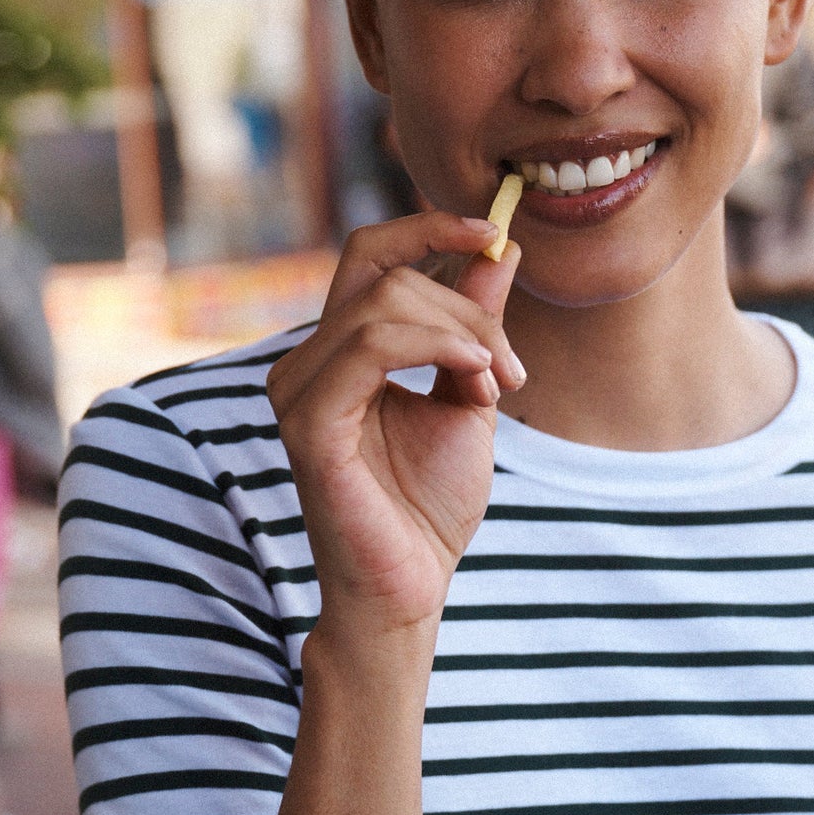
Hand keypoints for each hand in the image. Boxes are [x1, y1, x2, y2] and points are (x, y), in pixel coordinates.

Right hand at [267, 212, 525, 641]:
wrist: (410, 587)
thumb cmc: (429, 508)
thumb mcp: (469, 397)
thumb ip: (476, 325)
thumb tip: (500, 249)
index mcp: (339, 352)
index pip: (372, 254)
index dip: (430, 227)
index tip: (496, 229)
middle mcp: (307, 363)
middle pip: (389, 274)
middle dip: (470, 307)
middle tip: (513, 368)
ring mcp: (299, 391)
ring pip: (383, 303)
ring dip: (463, 332)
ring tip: (500, 383)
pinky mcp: (309, 424)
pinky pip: (368, 346)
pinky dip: (434, 346)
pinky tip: (475, 376)